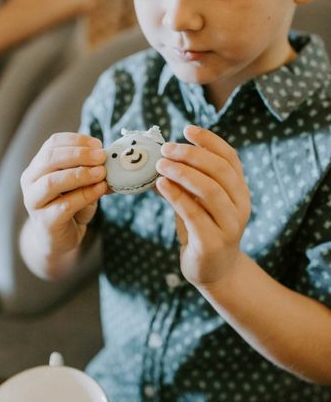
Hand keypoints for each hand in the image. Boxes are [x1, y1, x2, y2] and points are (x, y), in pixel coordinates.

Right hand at [21, 133, 107, 254]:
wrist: (58, 239)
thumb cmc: (69, 205)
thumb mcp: (82, 184)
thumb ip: (92, 171)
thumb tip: (113, 161)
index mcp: (38, 165)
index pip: (53, 143)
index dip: (76, 140)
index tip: (98, 144)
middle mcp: (31, 180)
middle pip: (50, 158)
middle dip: (79, 154)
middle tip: (101, 156)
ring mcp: (34, 201)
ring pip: (52, 182)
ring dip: (80, 174)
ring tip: (101, 173)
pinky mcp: (44, 221)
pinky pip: (65, 205)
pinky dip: (85, 195)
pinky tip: (100, 190)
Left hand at [156, 125, 250, 287]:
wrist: (215, 271)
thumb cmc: (204, 229)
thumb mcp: (199, 201)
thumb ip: (189, 180)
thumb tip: (164, 155)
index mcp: (239, 190)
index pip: (230, 157)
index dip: (209, 141)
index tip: (187, 129)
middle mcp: (240, 205)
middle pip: (220, 170)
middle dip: (191, 155)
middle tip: (166, 148)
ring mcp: (230, 225)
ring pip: (210, 190)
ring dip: (183, 173)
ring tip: (160, 164)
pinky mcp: (213, 242)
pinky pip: (194, 214)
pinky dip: (176, 196)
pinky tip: (160, 185)